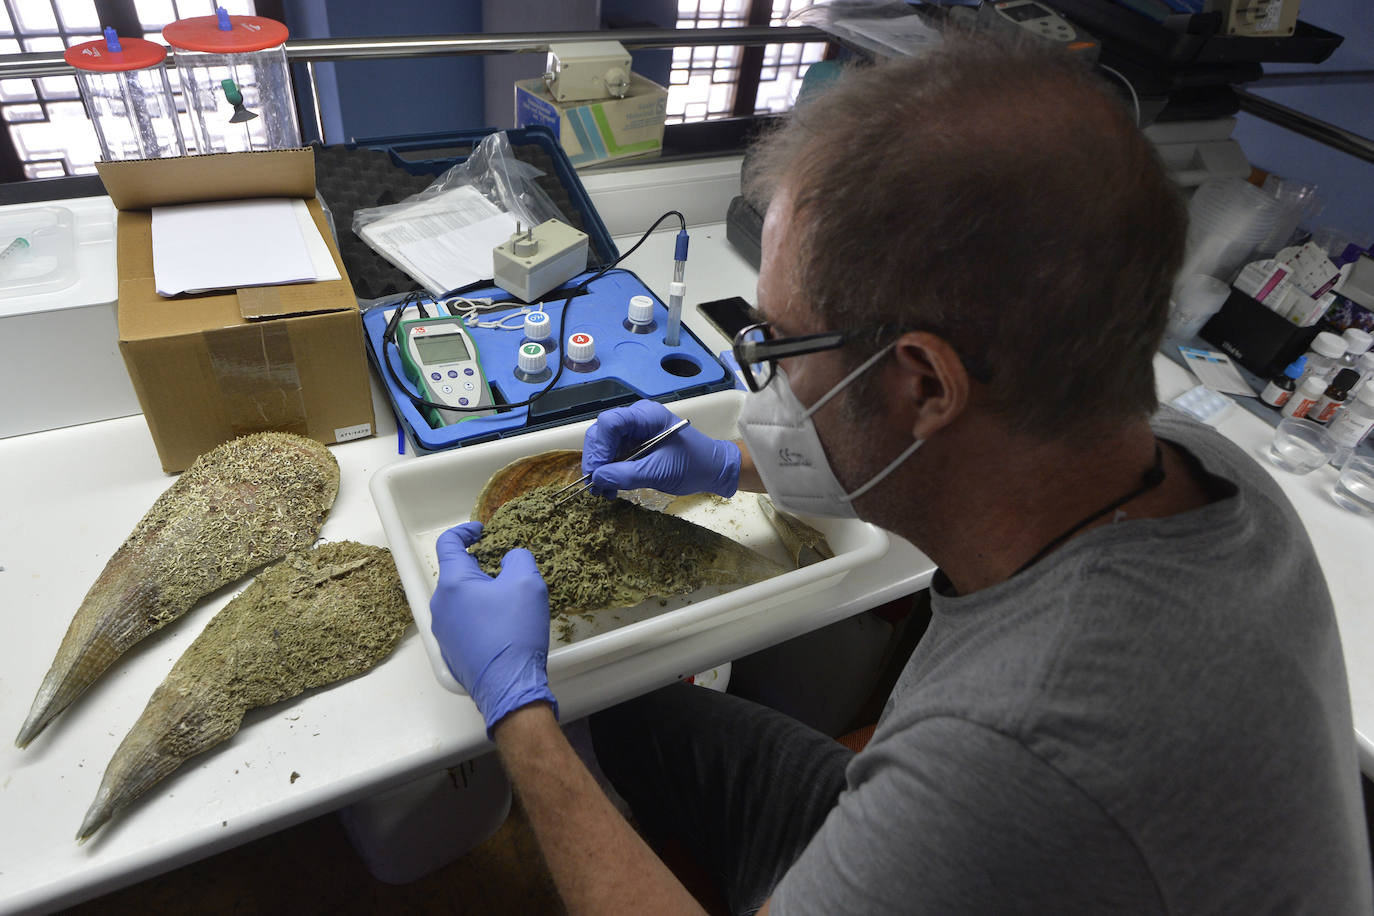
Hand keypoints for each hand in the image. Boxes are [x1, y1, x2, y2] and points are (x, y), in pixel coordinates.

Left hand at [430, 522, 557, 736]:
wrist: (507, 686)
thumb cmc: (514, 633)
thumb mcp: (527, 584)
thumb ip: (519, 559)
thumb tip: (511, 559)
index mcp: (453, 583)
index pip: (448, 543)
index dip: (465, 531)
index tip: (482, 531)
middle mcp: (440, 605)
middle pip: (455, 572)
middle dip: (478, 564)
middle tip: (504, 567)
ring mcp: (442, 630)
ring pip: (458, 598)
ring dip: (479, 591)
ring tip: (506, 598)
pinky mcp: (451, 650)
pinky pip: (461, 621)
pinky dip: (477, 613)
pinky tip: (501, 624)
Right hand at [582, 400, 740, 496]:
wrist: (712, 470)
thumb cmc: (693, 465)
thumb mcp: (659, 472)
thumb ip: (626, 475)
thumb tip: (598, 479)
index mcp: (646, 416)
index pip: (610, 423)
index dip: (599, 447)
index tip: (597, 471)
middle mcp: (637, 420)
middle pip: (602, 433)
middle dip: (596, 459)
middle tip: (595, 484)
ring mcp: (635, 432)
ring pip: (605, 446)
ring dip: (601, 468)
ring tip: (603, 491)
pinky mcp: (635, 446)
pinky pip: (614, 455)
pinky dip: (609, 472)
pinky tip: (610, 487)